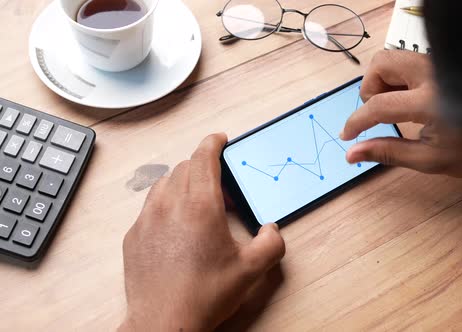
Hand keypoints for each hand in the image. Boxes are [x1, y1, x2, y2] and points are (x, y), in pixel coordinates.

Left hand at [118, 133, 285, 331]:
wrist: (163, 322)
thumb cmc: (203, 295)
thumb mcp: (251, 270)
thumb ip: (271, 243)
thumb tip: (271, 230)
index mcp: (200, 205)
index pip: (203, 157)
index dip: (213, 142)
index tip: (219, 139)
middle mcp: (170, 204)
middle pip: (185, 167)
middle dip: (204, 168)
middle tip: (222, 189)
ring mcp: (147, 219)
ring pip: (165, 183)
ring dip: (184, 184)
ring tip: (199, 205)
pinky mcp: (134, 235)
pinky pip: (150, 206)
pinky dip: (166, 205)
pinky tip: (178, 229)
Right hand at [340, 50, 461, 177]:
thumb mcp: (430, 159)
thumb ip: (387, 152)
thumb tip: (352, 154)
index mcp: (431, 102)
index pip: (379, 104)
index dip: (357, 121)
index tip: (348, 134)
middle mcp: (434, 74)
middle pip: (381, 63)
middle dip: (370, 89)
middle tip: (377, 114)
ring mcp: (440, 65)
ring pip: (394, 58)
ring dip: (384, 81)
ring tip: (396, 108)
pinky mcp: (444, 64)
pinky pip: (410, 62)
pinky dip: (400, 79)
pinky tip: (411, 102)